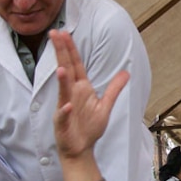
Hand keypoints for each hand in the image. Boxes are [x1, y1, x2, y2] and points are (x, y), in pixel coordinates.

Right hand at [50, 29, 128, 160]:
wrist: (81, 149)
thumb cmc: (90, 127)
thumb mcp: (106, 105)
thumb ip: (114, 88)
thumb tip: (126, 72)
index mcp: (81, 88)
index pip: (75, 64)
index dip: (70, 48)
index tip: (64, 32)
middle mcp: (71, 95)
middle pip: (66, 70)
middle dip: (61, 53)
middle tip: (54, 34)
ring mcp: (65, 108)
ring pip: (63, 92)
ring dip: (62, 81)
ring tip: (61, 68)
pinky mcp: (62, 124)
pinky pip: (62, 116)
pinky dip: (64, 111)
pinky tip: (67, 106)